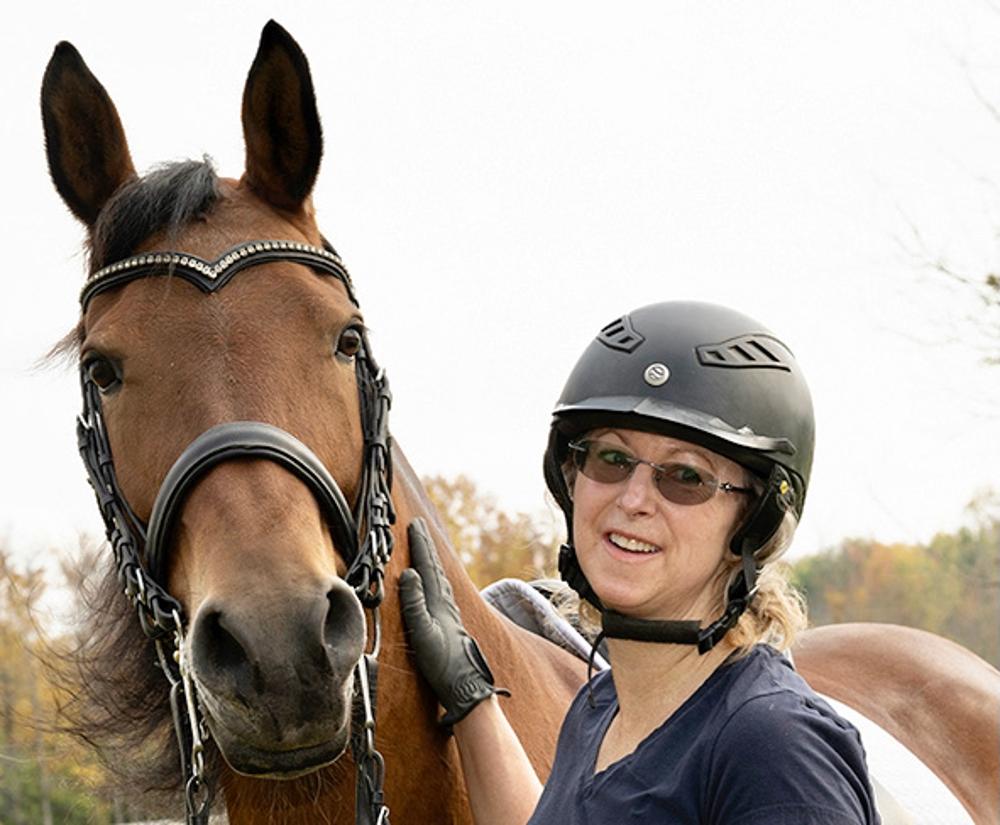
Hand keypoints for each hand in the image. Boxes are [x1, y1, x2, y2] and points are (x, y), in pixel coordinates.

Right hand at [399, 518, 507, 727]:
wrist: (464, 684)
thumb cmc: (442, 662)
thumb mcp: (423, 632)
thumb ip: (415, 603)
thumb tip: (409, 572)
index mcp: (439, 603)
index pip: (427, 567)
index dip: (421, 546)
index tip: (415, 525)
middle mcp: (446, 604)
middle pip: (435, 568)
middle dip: (426, 547)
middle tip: (420, 526)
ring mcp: (449, 613)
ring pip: (439, 578)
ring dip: (431, 560)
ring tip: (426, 548)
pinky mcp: (449, 623)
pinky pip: (440, 590)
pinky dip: (435, 578)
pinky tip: (435, 584)